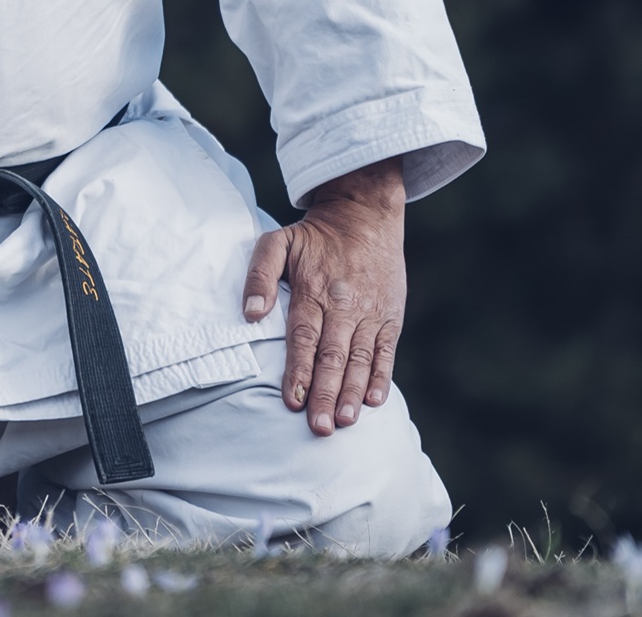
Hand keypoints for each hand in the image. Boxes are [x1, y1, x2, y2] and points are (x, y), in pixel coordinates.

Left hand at [240, 157, 406, 434]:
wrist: (364, 214)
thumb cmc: (313, 235)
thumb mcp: (277, 242)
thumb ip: (259, 276)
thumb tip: (250, 315)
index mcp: (312, 290)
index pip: (303, 337)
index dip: (299, 371)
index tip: (292, 402)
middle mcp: (343, 305)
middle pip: (332, 355)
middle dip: (326, 393)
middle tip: (320, 428)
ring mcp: (370, 312)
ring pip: (361, 358)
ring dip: (352, 391)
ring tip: (346, 421)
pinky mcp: (391, 315)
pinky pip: (387, 351)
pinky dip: (382, 376)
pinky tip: (374, 401)